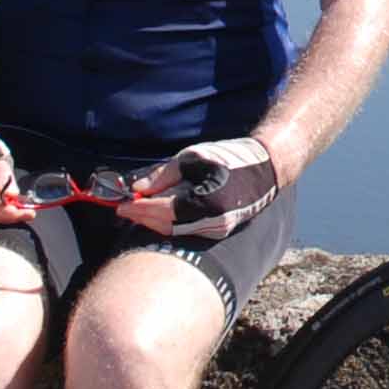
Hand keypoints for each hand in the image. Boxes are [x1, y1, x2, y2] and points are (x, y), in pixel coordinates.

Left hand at [126, 133, 276, 239]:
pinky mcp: (220, 230)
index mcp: (207, 203)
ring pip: (176, 230)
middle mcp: (212, 222)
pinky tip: (158, 215)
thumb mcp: (194, 158)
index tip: (121, 206)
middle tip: (124, 210)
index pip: (163, 211)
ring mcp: (217, 229)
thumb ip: (164, 175)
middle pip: (167, 226)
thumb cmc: (231, 157)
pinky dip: (170, 223)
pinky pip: (187, 229)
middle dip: (143, 218)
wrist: (267, 167)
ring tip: (137, 212)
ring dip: (154, 222)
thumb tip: (136, 189)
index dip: (139, 209)